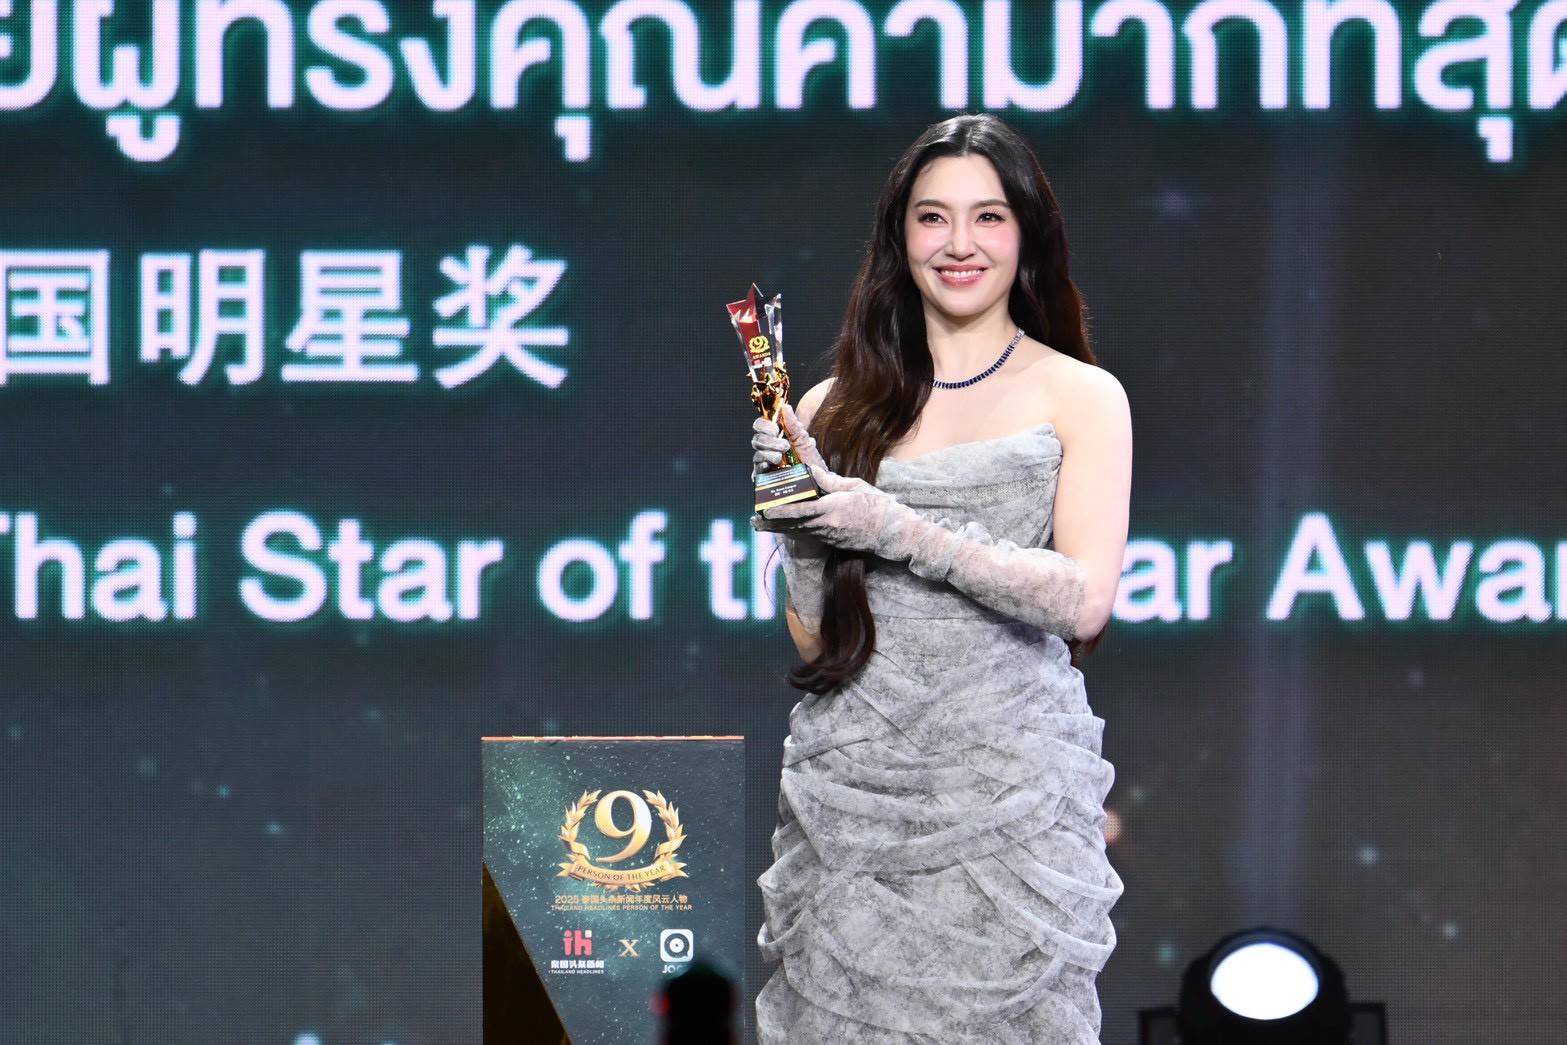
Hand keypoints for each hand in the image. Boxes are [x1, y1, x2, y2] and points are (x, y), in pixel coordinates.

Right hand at [751, 404, 826, 478]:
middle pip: (756, 440)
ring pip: (756, 455)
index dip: (764, 425)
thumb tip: (786, 407)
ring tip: (780, 457)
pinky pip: (757, 471)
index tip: (776, 429)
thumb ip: (793, 424)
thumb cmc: (810, 458)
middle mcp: (767, 449)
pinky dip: (762, 466)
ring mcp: (765, 463)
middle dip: (769, 441)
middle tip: (784, 446)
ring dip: (768, 453)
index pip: (760, 426)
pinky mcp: (765, 477)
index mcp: (774, 436)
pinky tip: (770, 465)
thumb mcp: (804, 439)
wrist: (817, 477)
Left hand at [751, 464, 910, 556]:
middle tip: (754, 520)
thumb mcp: (856, 487)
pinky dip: (792, 531)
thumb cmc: (879, 507)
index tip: (766, 509)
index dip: (782, 511)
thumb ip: (830, 482)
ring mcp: (829, 536)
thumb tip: (810, 472)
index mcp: (835, 509)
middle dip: (773, 522)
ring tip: (759, 525)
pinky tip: (782, 528)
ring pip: (798, 532)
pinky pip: (807, 535)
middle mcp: (828, 526)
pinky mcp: (831, 541)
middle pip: (794, 524)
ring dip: (778, 528)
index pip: (802, 511)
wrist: (894, 534)